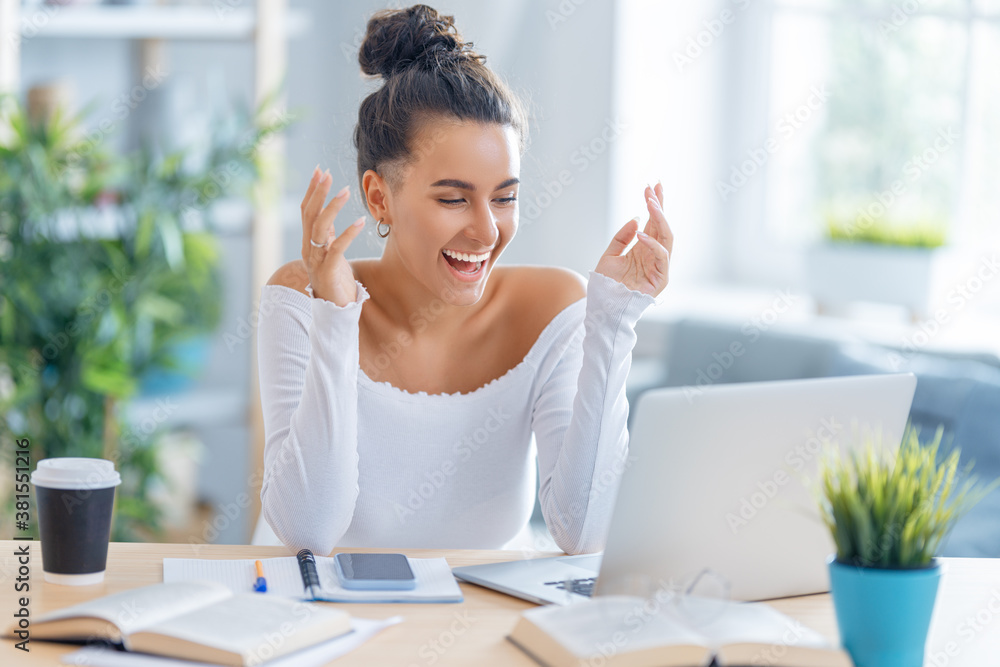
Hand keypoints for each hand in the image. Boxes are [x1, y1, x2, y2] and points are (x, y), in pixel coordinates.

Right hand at [300, 166, 365, 306]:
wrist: (333, 311)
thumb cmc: (334, 281)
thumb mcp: (330, 252)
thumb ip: (327, 235)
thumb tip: (328, 213)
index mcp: (308, 243)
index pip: (306, 211)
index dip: (312, 191)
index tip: (320, 171)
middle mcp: (308, 249)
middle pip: (309, 215)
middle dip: (317, 192)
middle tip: (327, 174)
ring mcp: (316, 260)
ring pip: (319, 229)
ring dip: (332, 208)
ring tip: (345, 191)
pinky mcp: (328, 271)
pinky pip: (336, 248)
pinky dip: (348, 234)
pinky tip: (359, 221)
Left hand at [595, 181, 671, 297]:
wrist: (603, 307)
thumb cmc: (606, 285)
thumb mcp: (609, 255)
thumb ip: (621, 237)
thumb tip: (636, 218)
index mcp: (644, 249)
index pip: (653, 223)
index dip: (653, 205)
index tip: (651, 186)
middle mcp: (653, 256)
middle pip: (662, 226)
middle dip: (659, 206)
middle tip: (655, 187)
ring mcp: (659, 267)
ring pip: (666, 237)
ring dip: (659, 218)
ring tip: (650, 202)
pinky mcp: (661, 279)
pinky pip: (662, 256)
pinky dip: (653, 244)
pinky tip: (642, 233)